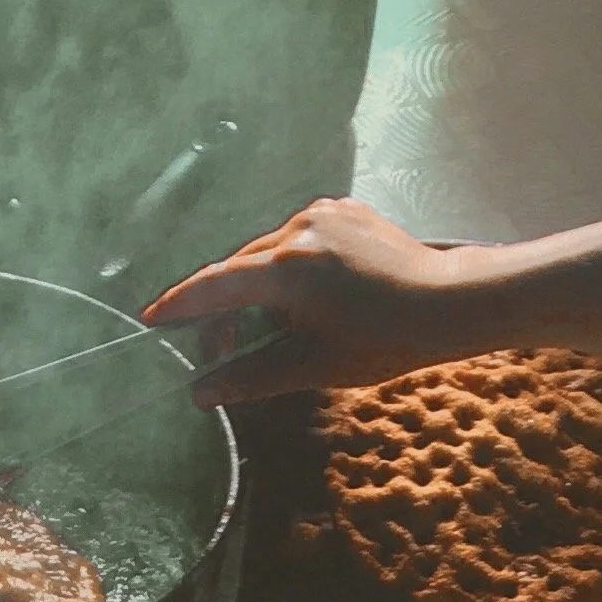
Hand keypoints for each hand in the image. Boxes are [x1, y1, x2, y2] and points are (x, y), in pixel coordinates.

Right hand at [143, 198, 477, 405]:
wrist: (449, 301)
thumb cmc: (384, 339)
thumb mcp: (313, 366)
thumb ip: (252, 376)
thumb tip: (201, 392)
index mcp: (286, 269)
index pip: (215, 285)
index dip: (180, 304)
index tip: (152, 318)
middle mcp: (298, 229)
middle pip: (240, 269)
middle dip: (224, 309)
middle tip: (221, 352)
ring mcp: (323, 214)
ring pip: (268, 253)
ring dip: (258, 290)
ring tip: (271, 330)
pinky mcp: (344, 210)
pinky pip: (299, 238)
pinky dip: (288, 268)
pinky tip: (305, 298)